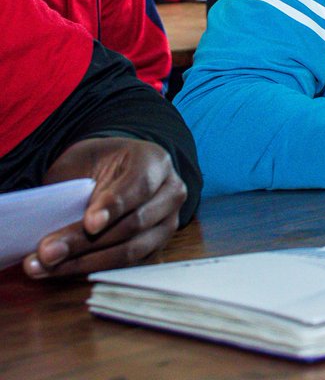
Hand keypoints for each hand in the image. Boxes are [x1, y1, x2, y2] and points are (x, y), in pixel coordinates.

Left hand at [24, 138, 186, 278]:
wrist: (110, 173)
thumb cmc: (96, 165)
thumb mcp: (84, 161)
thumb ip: (76, 186)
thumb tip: (54, 222)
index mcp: (155, 162)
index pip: (139, 186)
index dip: (114, 206)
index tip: (89, 224)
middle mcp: (170, 193)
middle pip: (134, 224)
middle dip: (87, 242)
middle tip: (48, 252)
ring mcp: (167, 223)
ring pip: (131, 250)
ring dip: (85, 263)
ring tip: (47, 266)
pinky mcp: (156, 248)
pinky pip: (126, 267)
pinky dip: (91, 271)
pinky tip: (61, 271)